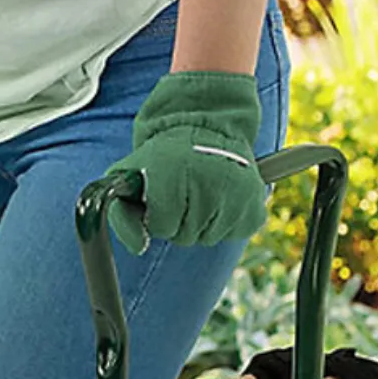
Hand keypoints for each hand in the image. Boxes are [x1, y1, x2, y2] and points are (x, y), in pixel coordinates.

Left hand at [106, 71, 266, 255]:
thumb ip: (121, 214)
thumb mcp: (129, 177)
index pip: (162, 227)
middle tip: (182, 192)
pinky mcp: (256, 206)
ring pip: (208, 238)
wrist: (206, 131)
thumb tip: (138, 247)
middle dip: (178, 221)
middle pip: (185, 236)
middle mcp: (211, 182)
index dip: (157, 217)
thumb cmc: (161, 160)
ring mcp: (239, 195)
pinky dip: (225, 222)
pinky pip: (233, 234)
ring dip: (201, 223)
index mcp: (174, 172)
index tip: (160, 196)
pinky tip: (222, 197)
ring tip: (202, 191)